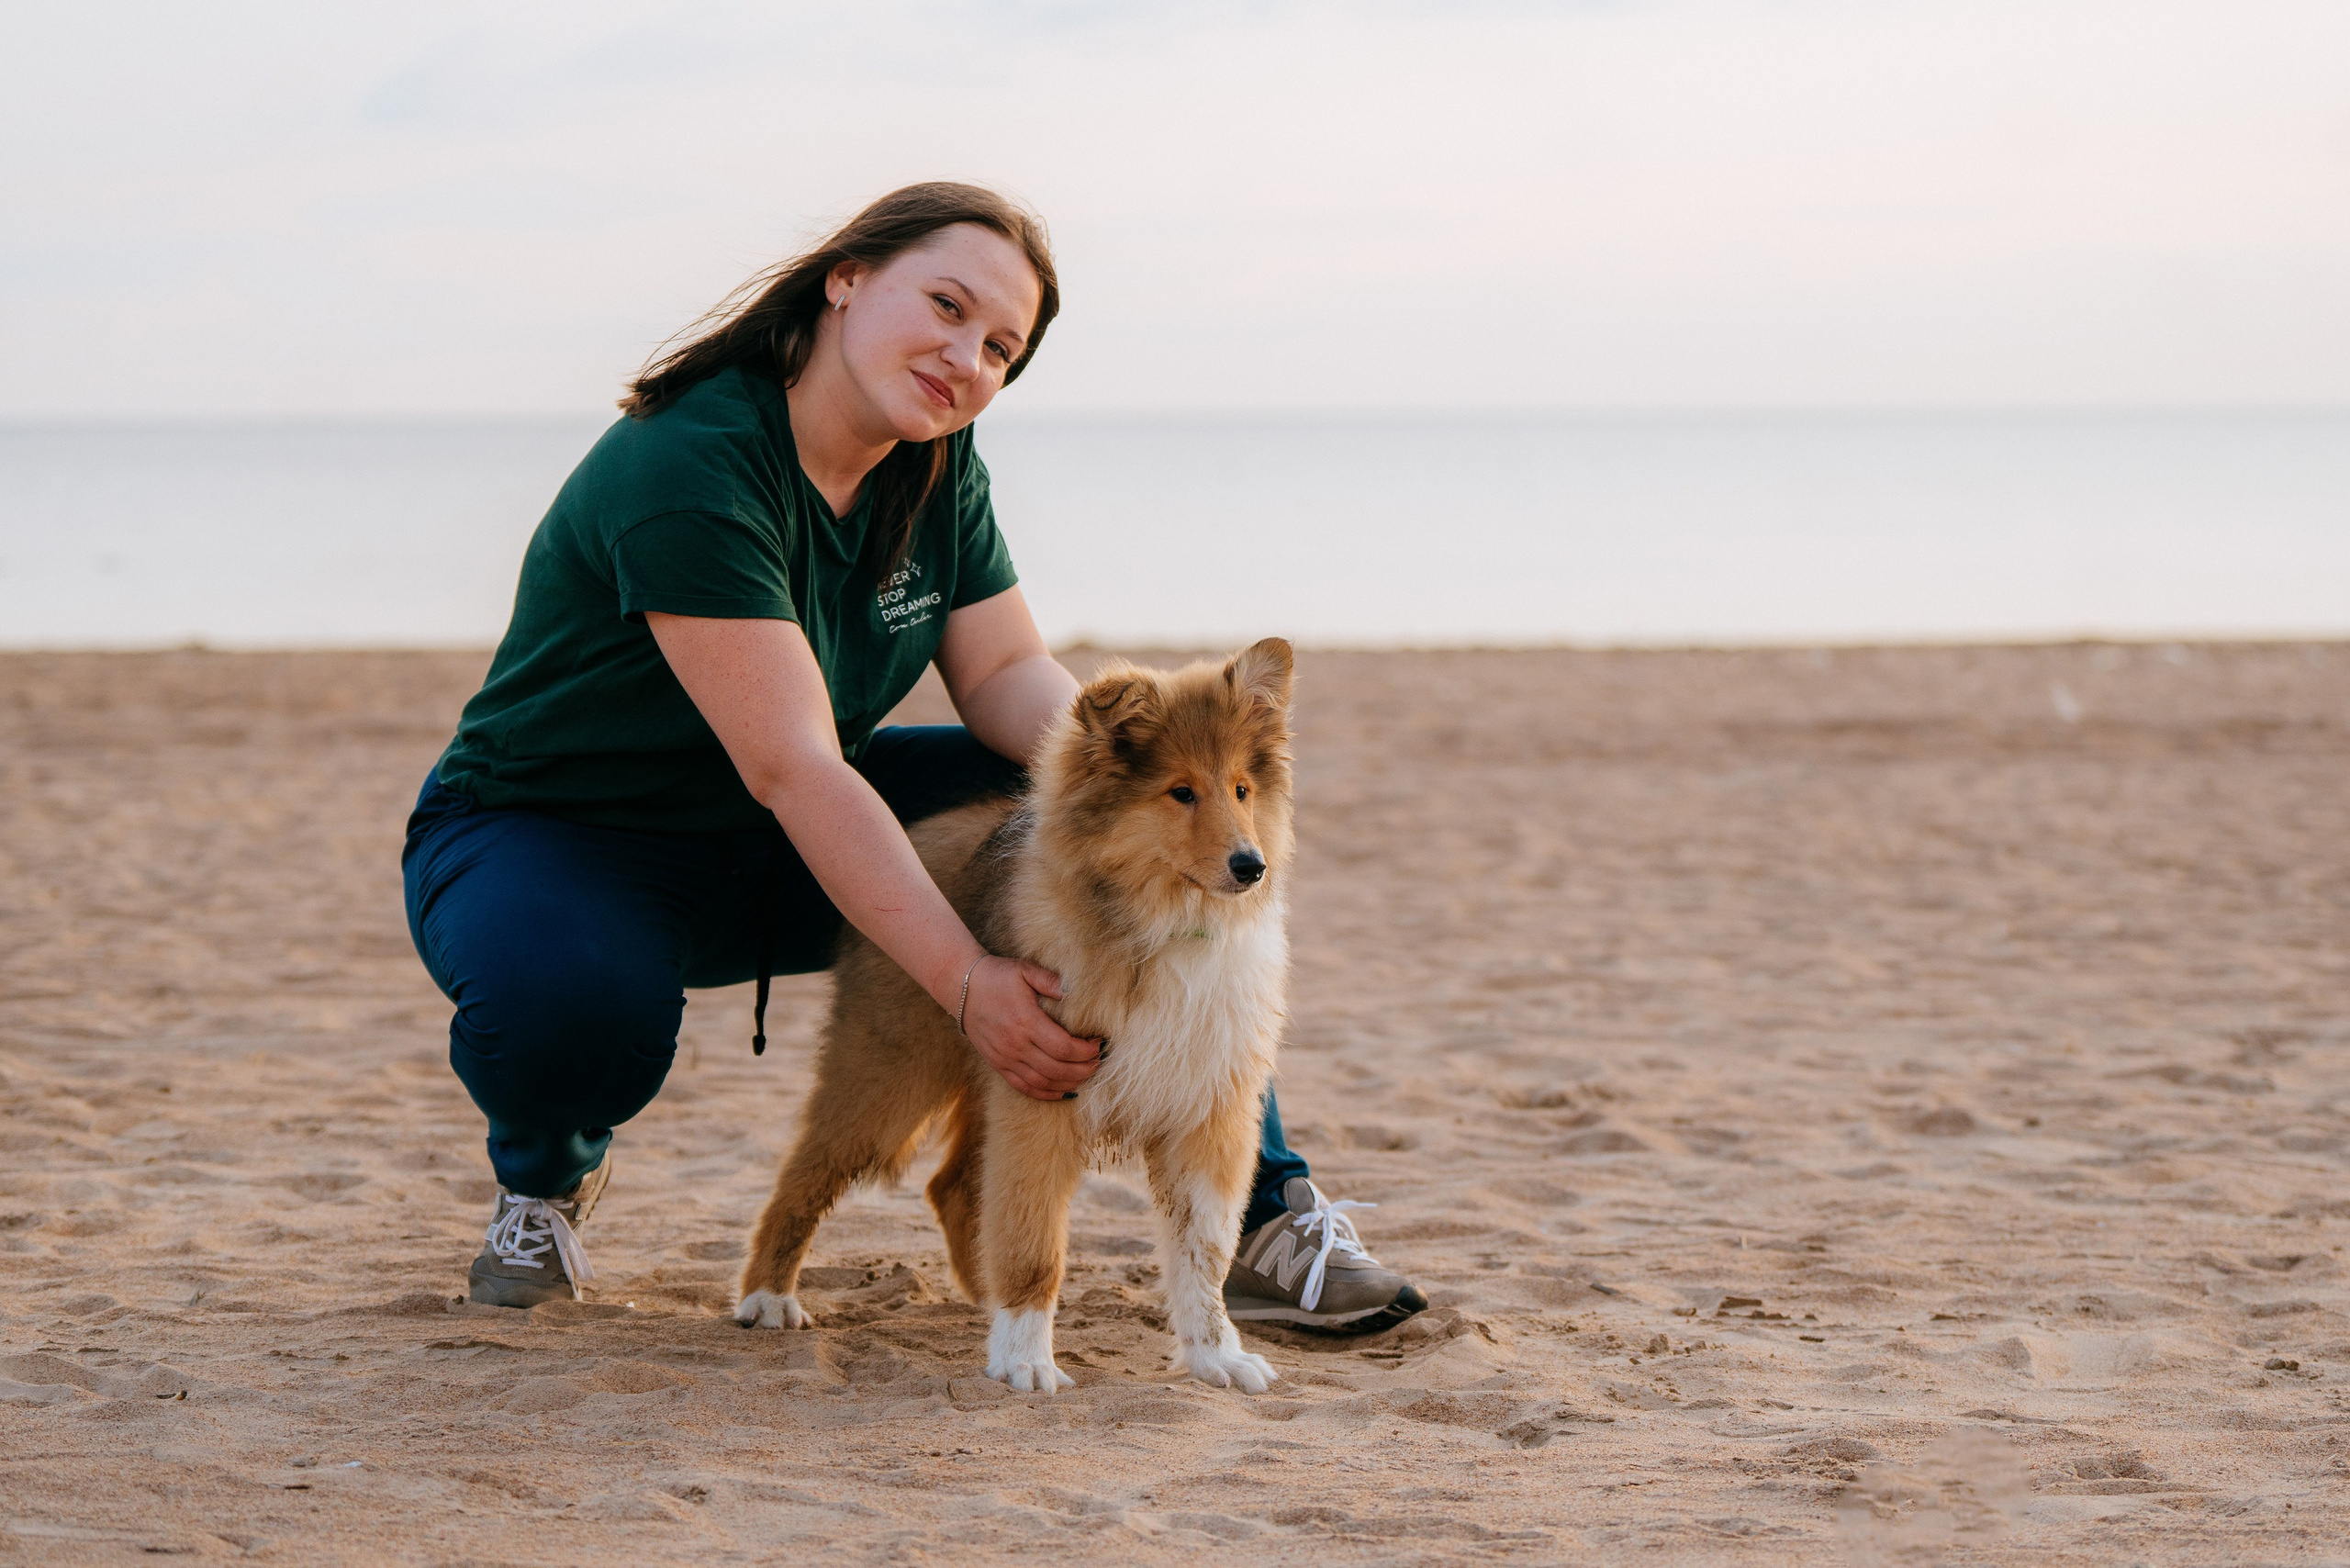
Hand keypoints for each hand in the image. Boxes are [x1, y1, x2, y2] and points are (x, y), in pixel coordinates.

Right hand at [959, 956, 1102, 1101]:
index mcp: (1025, 1022)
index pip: (1063, 1047)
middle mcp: (1015, 1045)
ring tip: (1086, 1074)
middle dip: (1083, 1069)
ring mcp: (1005, 1058)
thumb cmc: (998, 976)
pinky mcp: (998, 1065)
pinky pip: (1024, 1087)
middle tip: (1098, 1061)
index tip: (1097, 1043)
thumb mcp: (1025, 970)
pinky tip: (1062, 1090)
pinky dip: (1045, 1093)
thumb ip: (1051, 981)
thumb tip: (1076, 991)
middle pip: (1057, 1069)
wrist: (962, 988)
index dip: (1085, 1051)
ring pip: (1042, 1083)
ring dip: (1069, 1083)